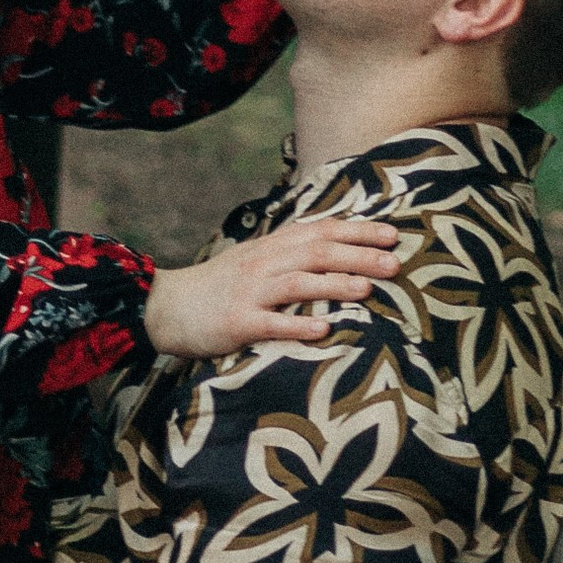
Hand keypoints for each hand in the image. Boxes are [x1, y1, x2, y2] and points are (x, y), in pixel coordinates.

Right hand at [142, 213, 399, 360]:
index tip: (393, 235)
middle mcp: (263, 264)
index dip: (358, 231)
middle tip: (395, 263)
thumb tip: (339, 248)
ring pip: (297, 284)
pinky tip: (323, 331)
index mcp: (272, 247)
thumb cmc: (220, 286)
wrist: (167, 306)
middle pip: (316, 253)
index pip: (321, 231)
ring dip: (333, 285)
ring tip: (367, 289)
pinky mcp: (236, 322)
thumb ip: (292, 253)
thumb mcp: (256, 259)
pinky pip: (270, 323)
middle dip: (358, 256)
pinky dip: (297, 326)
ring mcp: (249, 292)